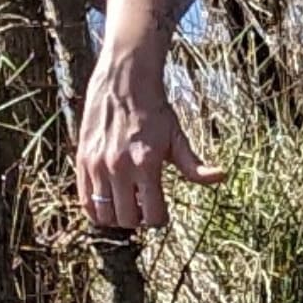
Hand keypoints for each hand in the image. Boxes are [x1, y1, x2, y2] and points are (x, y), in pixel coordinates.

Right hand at [74, 51, 223, 232]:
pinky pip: (84, 201)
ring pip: (104, 215)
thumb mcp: (177, 137)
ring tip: (126, 203)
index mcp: (146, 164)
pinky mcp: (82, 161)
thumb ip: (193, 164)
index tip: (161, 212)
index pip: (153, 216)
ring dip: (117, 216)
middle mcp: (119, 167)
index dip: (160, 219)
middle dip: (139, 219)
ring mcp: (97, 165)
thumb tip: (220, 176)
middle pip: (127, 220)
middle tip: (144, 207)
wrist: (123, 83)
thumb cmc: (154, 111)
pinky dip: (96, 209)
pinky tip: (108, 199)